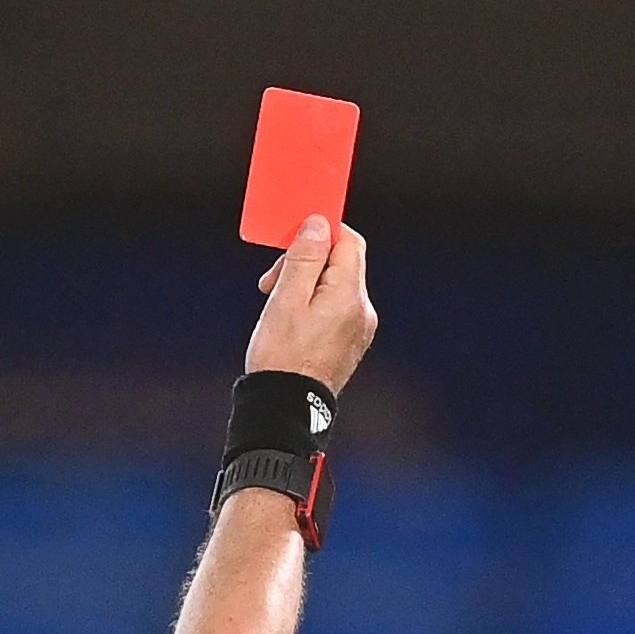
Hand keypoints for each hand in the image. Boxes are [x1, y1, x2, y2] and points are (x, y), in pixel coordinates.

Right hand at [245, 219, 377, 391]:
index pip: (347, 241)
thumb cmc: (281, 357)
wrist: (286, 409)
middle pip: (341, 262)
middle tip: (272, 281)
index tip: (290, 241)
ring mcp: (359, 329)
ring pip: (335, 286)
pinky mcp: (350, 343)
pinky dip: (314, 305)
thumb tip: (319, 223)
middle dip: (306, 262)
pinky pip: (335, 308)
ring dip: (306, 284)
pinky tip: (291, 322)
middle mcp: (362, 310)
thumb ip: (305, 257)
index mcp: (349, 296)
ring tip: (277, 305)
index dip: (320, 232)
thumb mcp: (286, 300)